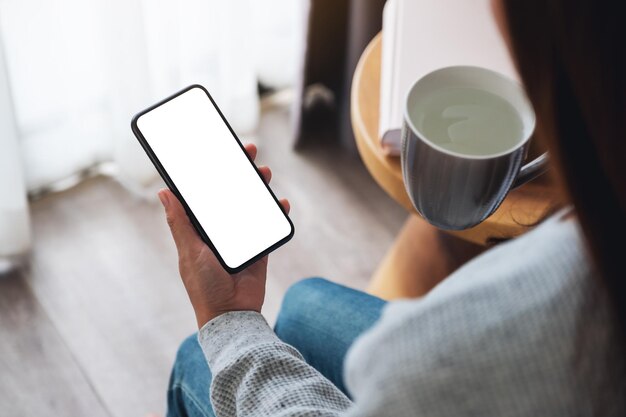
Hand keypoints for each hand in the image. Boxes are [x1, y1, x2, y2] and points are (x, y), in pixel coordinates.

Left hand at [158, 143, 289, 327]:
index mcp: (199, 229)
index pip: (204, 194)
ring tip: (264, 172)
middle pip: (230, 194)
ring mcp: (240, 238)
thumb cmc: (204, 285)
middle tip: (247, 151)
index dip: (210, 172)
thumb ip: (180, 222)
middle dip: (239, 172)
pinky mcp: (259, 248)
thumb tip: (163, 192)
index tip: (217, 151)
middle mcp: (219, 230)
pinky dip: (276, 213)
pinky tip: (281, 203)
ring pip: (250, 205)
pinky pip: (268, 225)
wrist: (232, 314)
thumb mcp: (190, 251)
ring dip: (258, 187)